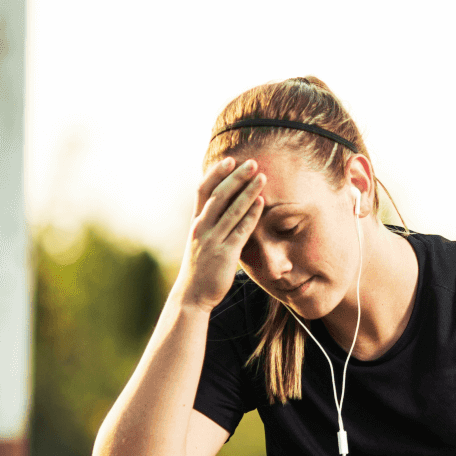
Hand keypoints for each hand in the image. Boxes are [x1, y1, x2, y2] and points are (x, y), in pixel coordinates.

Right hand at [177, 157, 265, 310]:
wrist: (192, 295)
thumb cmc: (200, 268)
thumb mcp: (201, 242)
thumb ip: (211, 225)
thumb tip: (225, 210)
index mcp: (196, 223)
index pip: (203, 191)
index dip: (215, 174)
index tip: (229, 160)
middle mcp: (202, 228)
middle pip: (218, 195)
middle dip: (235, 177)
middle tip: (252, 163)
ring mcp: (212, 240)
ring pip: (231, 210)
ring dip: (247, 192)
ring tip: (262, 177)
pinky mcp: (225, 254)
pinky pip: (239, 230)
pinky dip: (251, 215)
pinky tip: (261, 203)